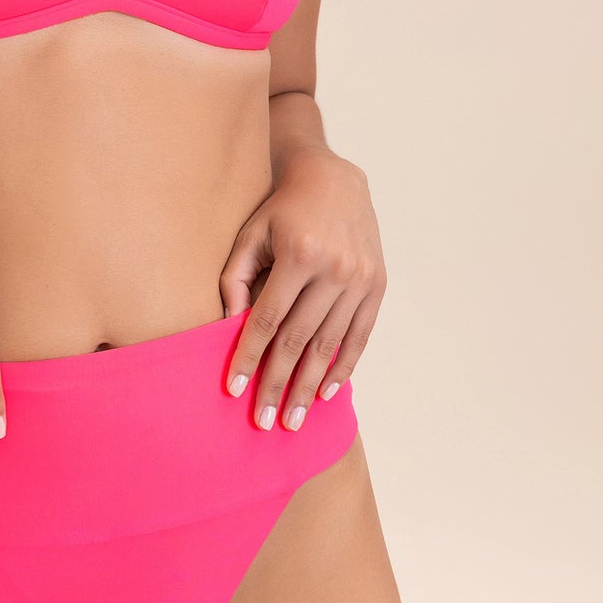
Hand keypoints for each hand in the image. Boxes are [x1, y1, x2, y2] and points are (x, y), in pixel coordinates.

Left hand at [218, 149, 386, 429]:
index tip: (233, 389)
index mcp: (298, 254)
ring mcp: (360, 279)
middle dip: (279, 385)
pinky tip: (326, 392)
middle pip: (299, 340)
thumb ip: (234, 279)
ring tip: (294, 418)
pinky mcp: (377, 285)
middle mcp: (334, 269)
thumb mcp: (251, 234)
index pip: (267, 320)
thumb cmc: (282, 209)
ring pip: (330, 345)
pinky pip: (360, 335)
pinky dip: (343, 366)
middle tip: (264, 422)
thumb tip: (225, 327)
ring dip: (310, 386)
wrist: (334, 179)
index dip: (248, 357)